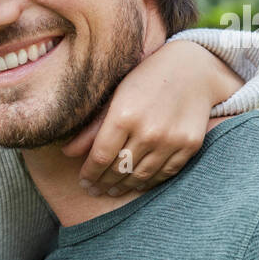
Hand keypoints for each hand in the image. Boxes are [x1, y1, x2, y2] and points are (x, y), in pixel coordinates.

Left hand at [62, 39, 241, 195]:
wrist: (192, 69)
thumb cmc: (145, 80)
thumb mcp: (114, 97)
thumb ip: (91, 128)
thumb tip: (67, 153)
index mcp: (123, 115)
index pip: (100, 157)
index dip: (89, 174)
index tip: (83, 181)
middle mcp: (148, 130)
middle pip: (119, 169)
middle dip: (103, 183)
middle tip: (94, 190)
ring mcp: (171, 140)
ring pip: (141, 176)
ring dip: (124, 187)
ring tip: (112, 190)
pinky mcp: (190, 145)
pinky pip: (165, 173)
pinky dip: (149, 182)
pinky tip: (138, 184)